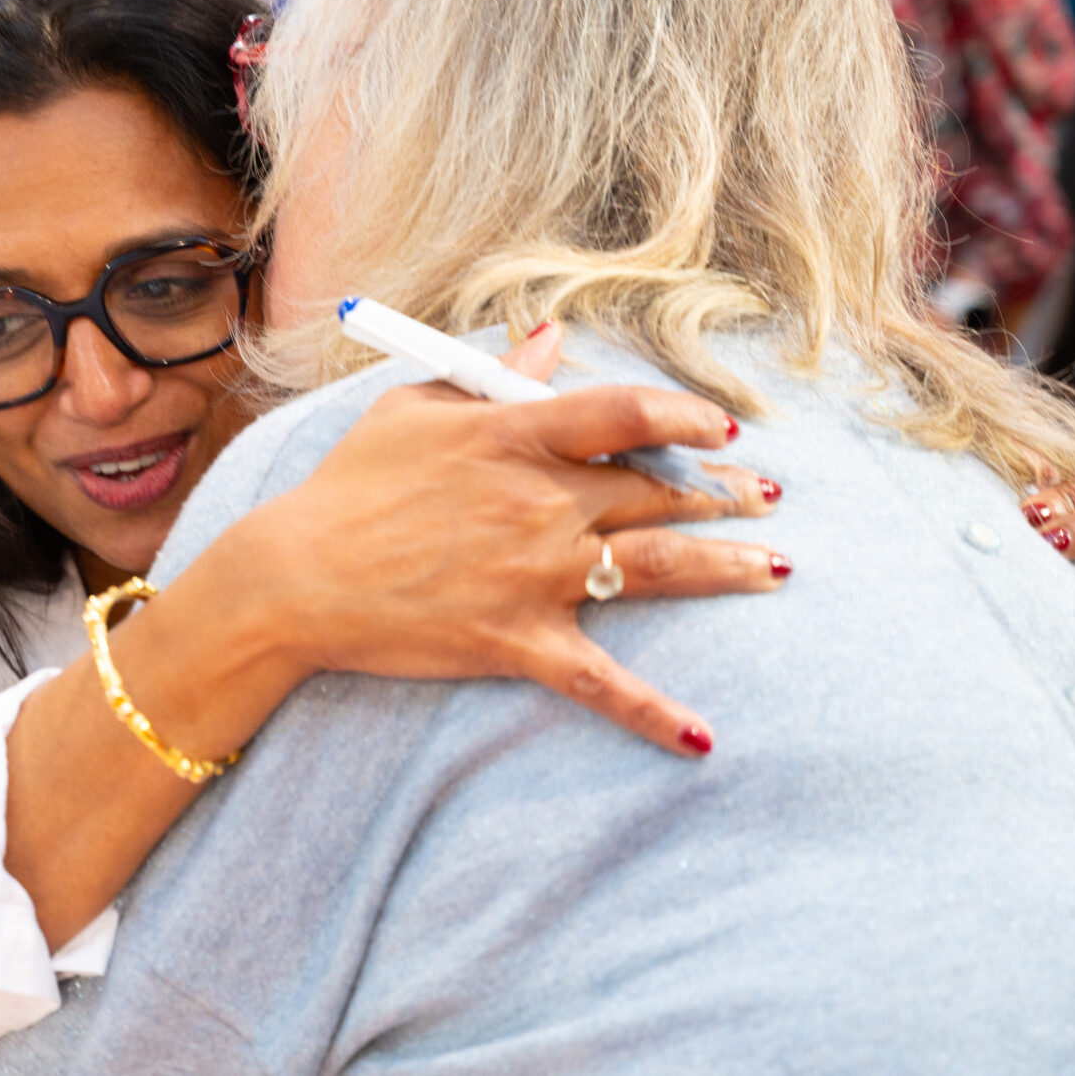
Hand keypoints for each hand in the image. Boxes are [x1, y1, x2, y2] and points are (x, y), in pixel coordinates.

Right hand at [214, 324, 785, 757]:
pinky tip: (702, 738)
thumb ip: (493, 372)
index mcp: (514, 436)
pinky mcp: (519, 641)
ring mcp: (535, 575)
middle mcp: (539, 502)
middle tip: (766, 493)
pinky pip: (602, 682)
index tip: (719, 425)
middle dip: (724, 491)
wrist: (295, 578)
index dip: (685, 416)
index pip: (627, 414)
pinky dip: (654, 714)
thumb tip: (551, 337)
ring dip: (731, 566)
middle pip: (661, 492)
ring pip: (660, 570)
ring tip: (779, 564)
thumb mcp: (415, 408)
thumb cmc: (348, 486)